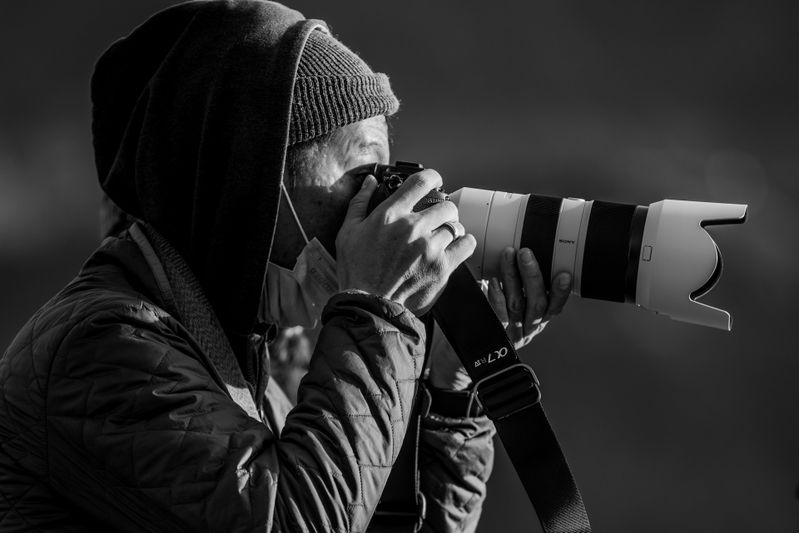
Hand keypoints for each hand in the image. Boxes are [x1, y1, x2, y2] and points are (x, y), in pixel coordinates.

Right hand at [335, 170, 476, 314]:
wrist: (368, 305)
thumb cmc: (356, 270)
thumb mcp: (348, 232)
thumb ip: (359, 203)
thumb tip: (369, 181)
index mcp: (391, 214)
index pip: (421, 181)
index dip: (433, 177)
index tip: (434, 182)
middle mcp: (412, 227)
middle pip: (446, 205)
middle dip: (443, 210)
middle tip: (436, 220)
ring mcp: (430, 248)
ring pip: (456, 226)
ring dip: (450, 230)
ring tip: (441, 239)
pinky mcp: (442, 267)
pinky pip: (467, 245)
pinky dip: (464, 244)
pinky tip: (454, 247)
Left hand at [426, 247, 571, 390]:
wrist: (461, 356)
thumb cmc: (487, 323)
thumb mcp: (508, 305)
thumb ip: (516, 286)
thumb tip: (515, 252)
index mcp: (535, 321)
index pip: (554, 307)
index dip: (561, 292)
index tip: (565, 275)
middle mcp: (527, 329)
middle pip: (536, 302)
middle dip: (533, 275)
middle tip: (526, 253)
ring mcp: (510, 334)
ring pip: (517, 305)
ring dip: (513, 278)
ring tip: (508, 255)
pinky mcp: (493, 337)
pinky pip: (497, 316)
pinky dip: (497, 297)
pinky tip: (493, 282)